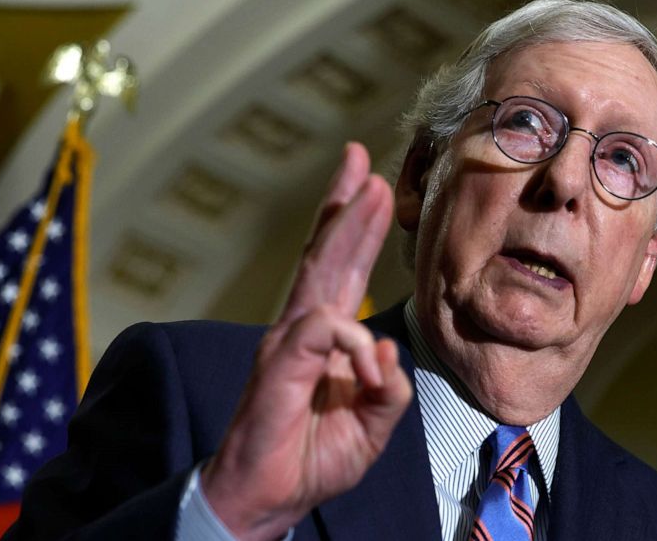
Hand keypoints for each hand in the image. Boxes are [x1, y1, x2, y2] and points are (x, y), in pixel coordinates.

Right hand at [201, 143, 413, 539]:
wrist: (268, 496)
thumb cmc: (312, 458)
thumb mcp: (370, 426)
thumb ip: (386, 389)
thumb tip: (388, 349)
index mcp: (325, 340)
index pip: (341, 273)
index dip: (358, 230)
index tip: (373, 187)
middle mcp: (303, 331)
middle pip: (325, 255)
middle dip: (346, 207)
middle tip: (361, 160)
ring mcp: (287, 343)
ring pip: (318, 272)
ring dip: (345, 227)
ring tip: (368, 187)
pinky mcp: (278, 363)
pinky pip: (324, 330)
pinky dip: (353, 339)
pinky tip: (367, 361)